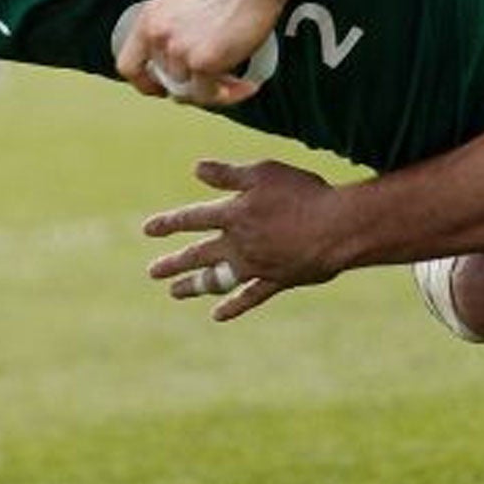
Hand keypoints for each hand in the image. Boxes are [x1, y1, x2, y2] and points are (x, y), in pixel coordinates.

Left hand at [114, 0, 283, 106]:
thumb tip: (177, 58)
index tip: (161, 89)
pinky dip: (230, 95)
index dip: (144, 83)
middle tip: (216, 83)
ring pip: (190, 92)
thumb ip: (171, 29)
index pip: (129, 66)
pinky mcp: (202, 63)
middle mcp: (158, 36)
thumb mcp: (182, 2)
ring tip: (237, 82)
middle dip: (192, 87)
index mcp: (149, 19)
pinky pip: (211, 95)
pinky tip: (246, 86)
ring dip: (216, 91)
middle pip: (166, 83)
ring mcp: (178, 50)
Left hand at [143, 158, 346, 319]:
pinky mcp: (276, 281)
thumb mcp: (264, 173)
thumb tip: (196, 168)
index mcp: (233, 214)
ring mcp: (256, 266)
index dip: (169, 223)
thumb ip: (229, 174)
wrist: (336, 228)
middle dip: (174, 263)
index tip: (147, 230)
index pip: (192, 219)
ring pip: (217, 280)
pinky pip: (249, 298)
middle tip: (152, 273)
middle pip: (198, 255)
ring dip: (195, 287)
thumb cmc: (302, 194)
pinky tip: (218, 316)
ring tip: (175, 293)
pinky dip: (233, 307)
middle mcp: (238, 244)